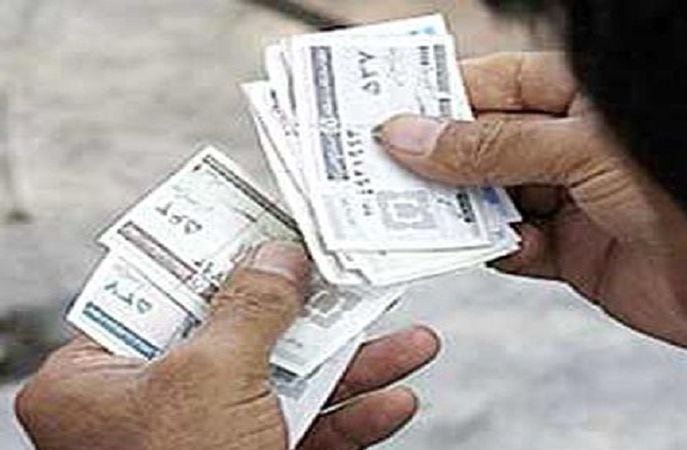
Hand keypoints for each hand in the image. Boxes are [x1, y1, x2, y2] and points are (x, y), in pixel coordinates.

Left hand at [16, 242, 439, 449]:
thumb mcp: (212, 377)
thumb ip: (250, 306)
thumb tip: (277, 254)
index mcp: (99, 380)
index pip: (163, 294)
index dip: (222, 257)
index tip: (272, 228)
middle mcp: (148, 409)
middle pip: (241, 336)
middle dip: (315, 315)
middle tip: (354, 279)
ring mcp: (204, 443)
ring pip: (286, 386)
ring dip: (357, 367)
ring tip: (414, 342)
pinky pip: (306, 434)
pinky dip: (352, 419)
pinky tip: (395, 402)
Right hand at [377, 53, 686, 353]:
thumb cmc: (679, 187)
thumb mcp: (577, 151)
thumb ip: (491, 148)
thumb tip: (411, 138)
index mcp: (579, 99)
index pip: (496, 86)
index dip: (442, 98)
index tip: (387, 112)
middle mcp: (571, 146)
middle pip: (486, 146)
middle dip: (439, 159)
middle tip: (382, 169)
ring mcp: (572, 200)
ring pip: (492, 199)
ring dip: (459, 209)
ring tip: (418, 213)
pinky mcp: (575, 254)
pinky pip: (515, 247)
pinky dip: (496, 249)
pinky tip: (491, 246)